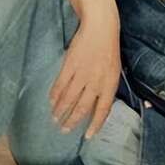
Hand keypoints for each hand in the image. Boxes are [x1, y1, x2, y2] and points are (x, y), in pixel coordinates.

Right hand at [48, 0, 120, 138]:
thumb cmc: (109, 50)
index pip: (103, 109)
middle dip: (72, 120)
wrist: (101, 27)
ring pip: (69, 98)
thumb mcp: (113, 71)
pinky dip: (54, 95)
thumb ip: (105, 88)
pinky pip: (60, 84)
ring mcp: (82, 73)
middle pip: (82, 107)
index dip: (95, 124)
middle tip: (64, 130)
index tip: (87, 136)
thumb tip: (96, 106)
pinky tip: (51, 102)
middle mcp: (96, 81)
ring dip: (61, 110)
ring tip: (55, 119)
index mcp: (110, 83)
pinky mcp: (70, 65)